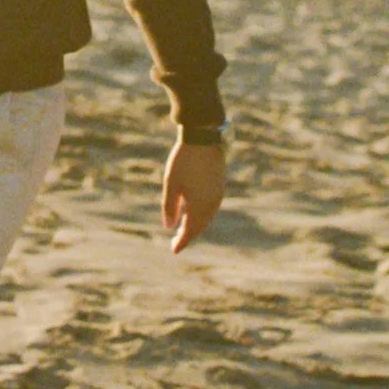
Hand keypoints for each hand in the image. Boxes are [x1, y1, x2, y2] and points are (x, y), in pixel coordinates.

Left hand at [162, 139, 225, 253]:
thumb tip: (168, 227)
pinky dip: (202, 214)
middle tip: (176, 242)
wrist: (204, 138)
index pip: (190, 230)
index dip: (182, 241)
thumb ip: (170, 206)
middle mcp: (212, 203)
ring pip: (206, 217)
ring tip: (184, 229)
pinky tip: (194, 212)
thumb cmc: (184, 161)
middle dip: (188, 235)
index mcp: (200, 206)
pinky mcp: (219, 185)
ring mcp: (218, 194)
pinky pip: (211, 207)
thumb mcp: (171, 183)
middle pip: (200, 226)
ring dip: (196, 225)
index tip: (174, 250)